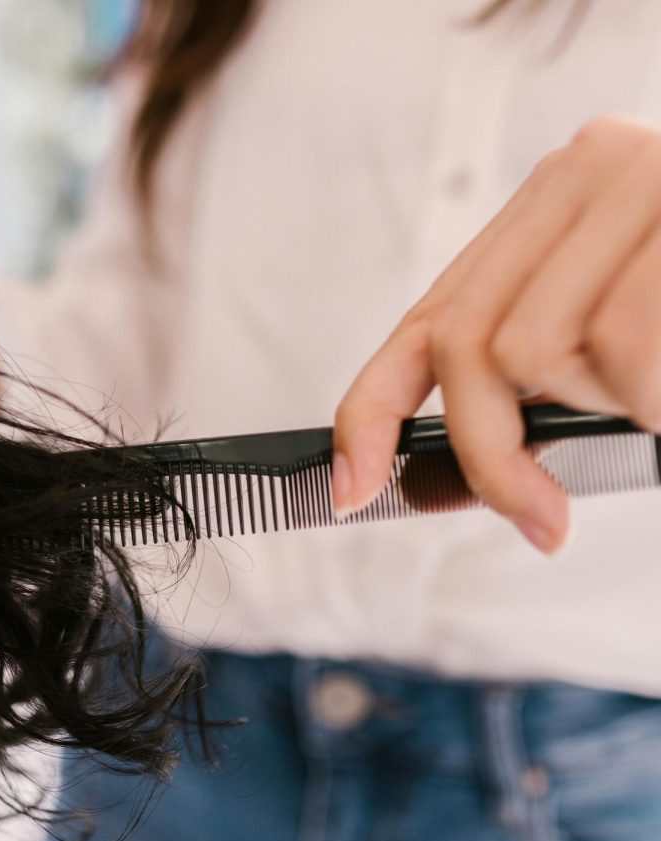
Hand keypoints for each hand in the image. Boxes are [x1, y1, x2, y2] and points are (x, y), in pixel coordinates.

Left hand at [333, 115, 660, 553]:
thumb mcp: (609, 351)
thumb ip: (525, 396)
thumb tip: (431, 480)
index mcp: (545, 216)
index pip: (424, 323)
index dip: (370, 412)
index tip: (351, 488)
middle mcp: (582, 179)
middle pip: (468, 346)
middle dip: (493, 456)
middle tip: (541, 519)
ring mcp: (639, 184)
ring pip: (540, 351)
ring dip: (605, 410)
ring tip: (657, 399)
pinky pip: (625, 352)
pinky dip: (650, 401)